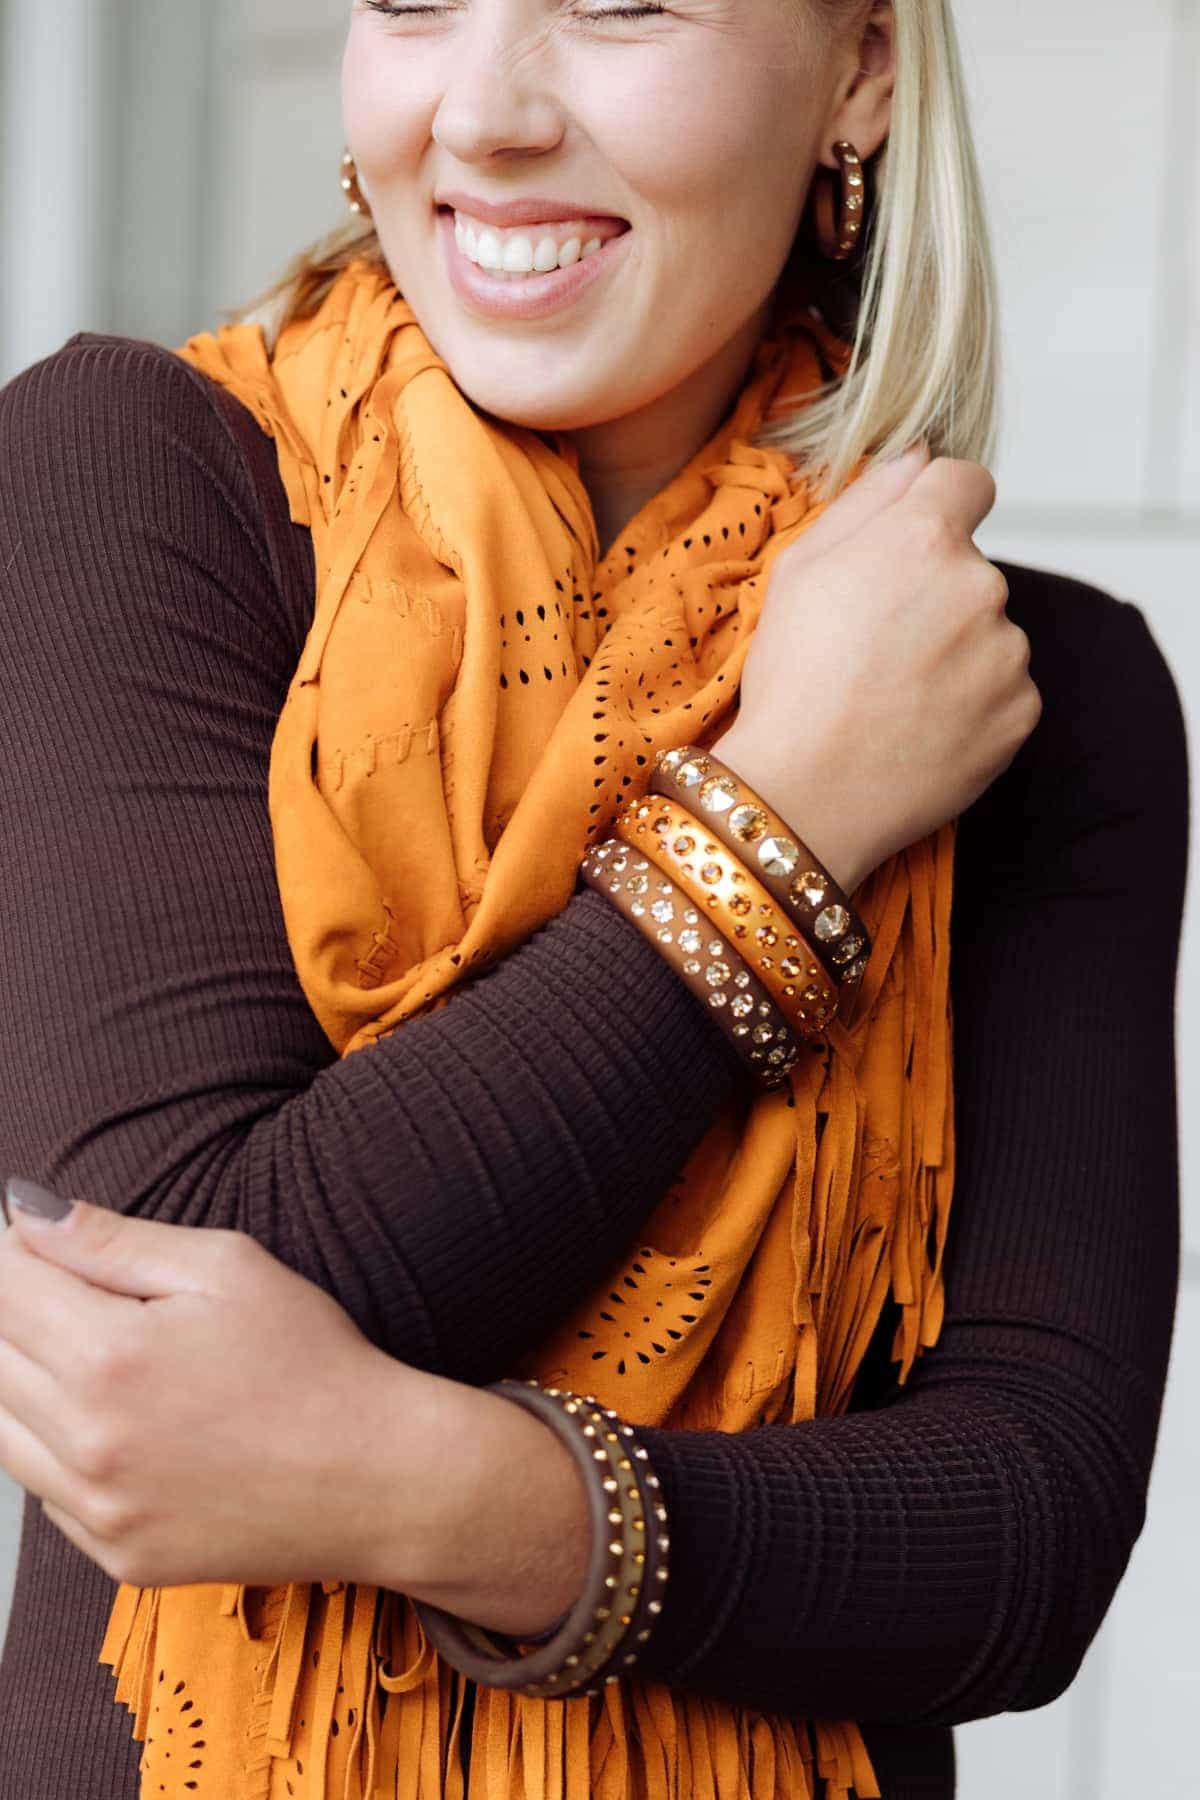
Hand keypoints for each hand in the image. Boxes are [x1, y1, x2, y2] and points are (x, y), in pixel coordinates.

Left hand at [0, 1189, 422, 1589]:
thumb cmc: (314, 1359)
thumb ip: (112, 1239)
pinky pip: (44, 1494)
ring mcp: (98, 1509)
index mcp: (109, 1356)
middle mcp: (87, 1441)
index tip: (36, 1242)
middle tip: (74, 1295)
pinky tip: (121, 1425)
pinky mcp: (116, 1557)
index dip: (12, 1253)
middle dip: (18, 1312)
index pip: (3, 1289)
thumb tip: (23, 1210)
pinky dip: (57, 1452)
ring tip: (95, 1358)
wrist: (378, 1479)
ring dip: (23, 1383)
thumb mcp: (227, 1268)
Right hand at [716, 445, 1041, 891]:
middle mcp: (981, 584)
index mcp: (924, 536)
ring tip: (892, 696)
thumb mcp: (798, 570)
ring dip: (954, 651)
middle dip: (933, 593)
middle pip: (969, 568)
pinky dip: (970, 705)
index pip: (966, 481)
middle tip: (873, 647)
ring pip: (987, 632)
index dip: (937, 508)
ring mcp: (1008, 651)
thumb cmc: (790, 681)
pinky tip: (917, 728)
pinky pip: (1003, 691)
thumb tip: (916, 454)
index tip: (909, 547)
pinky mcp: (1022, 712)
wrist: (807, 795)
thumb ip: (866, 499)